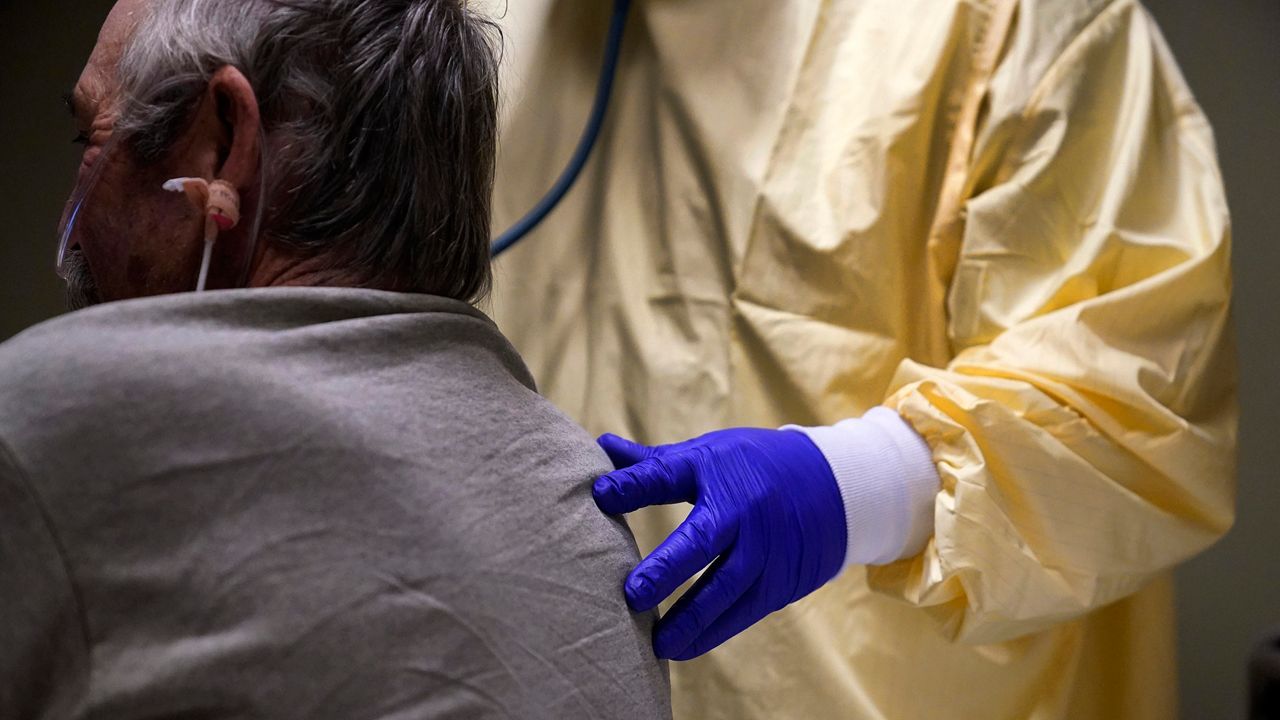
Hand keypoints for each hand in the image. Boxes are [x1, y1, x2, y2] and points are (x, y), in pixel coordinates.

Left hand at [593, 428, 846, 659]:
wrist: (835, 485)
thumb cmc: (753, 468)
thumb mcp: (708, 455)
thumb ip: (653, 464)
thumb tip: (601, 446)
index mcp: (717, 471)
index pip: (669, 475)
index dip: (634, 485)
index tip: (600, 495)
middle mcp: (744, 511)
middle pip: (704, 541)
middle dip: (669, 569)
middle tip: (632, 595)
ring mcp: (767, 548)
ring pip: (727, 587)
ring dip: (692, 618)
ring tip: (656, 642)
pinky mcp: (781, 580)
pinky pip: (745, 611)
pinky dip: (714, 631)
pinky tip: (683, 648)